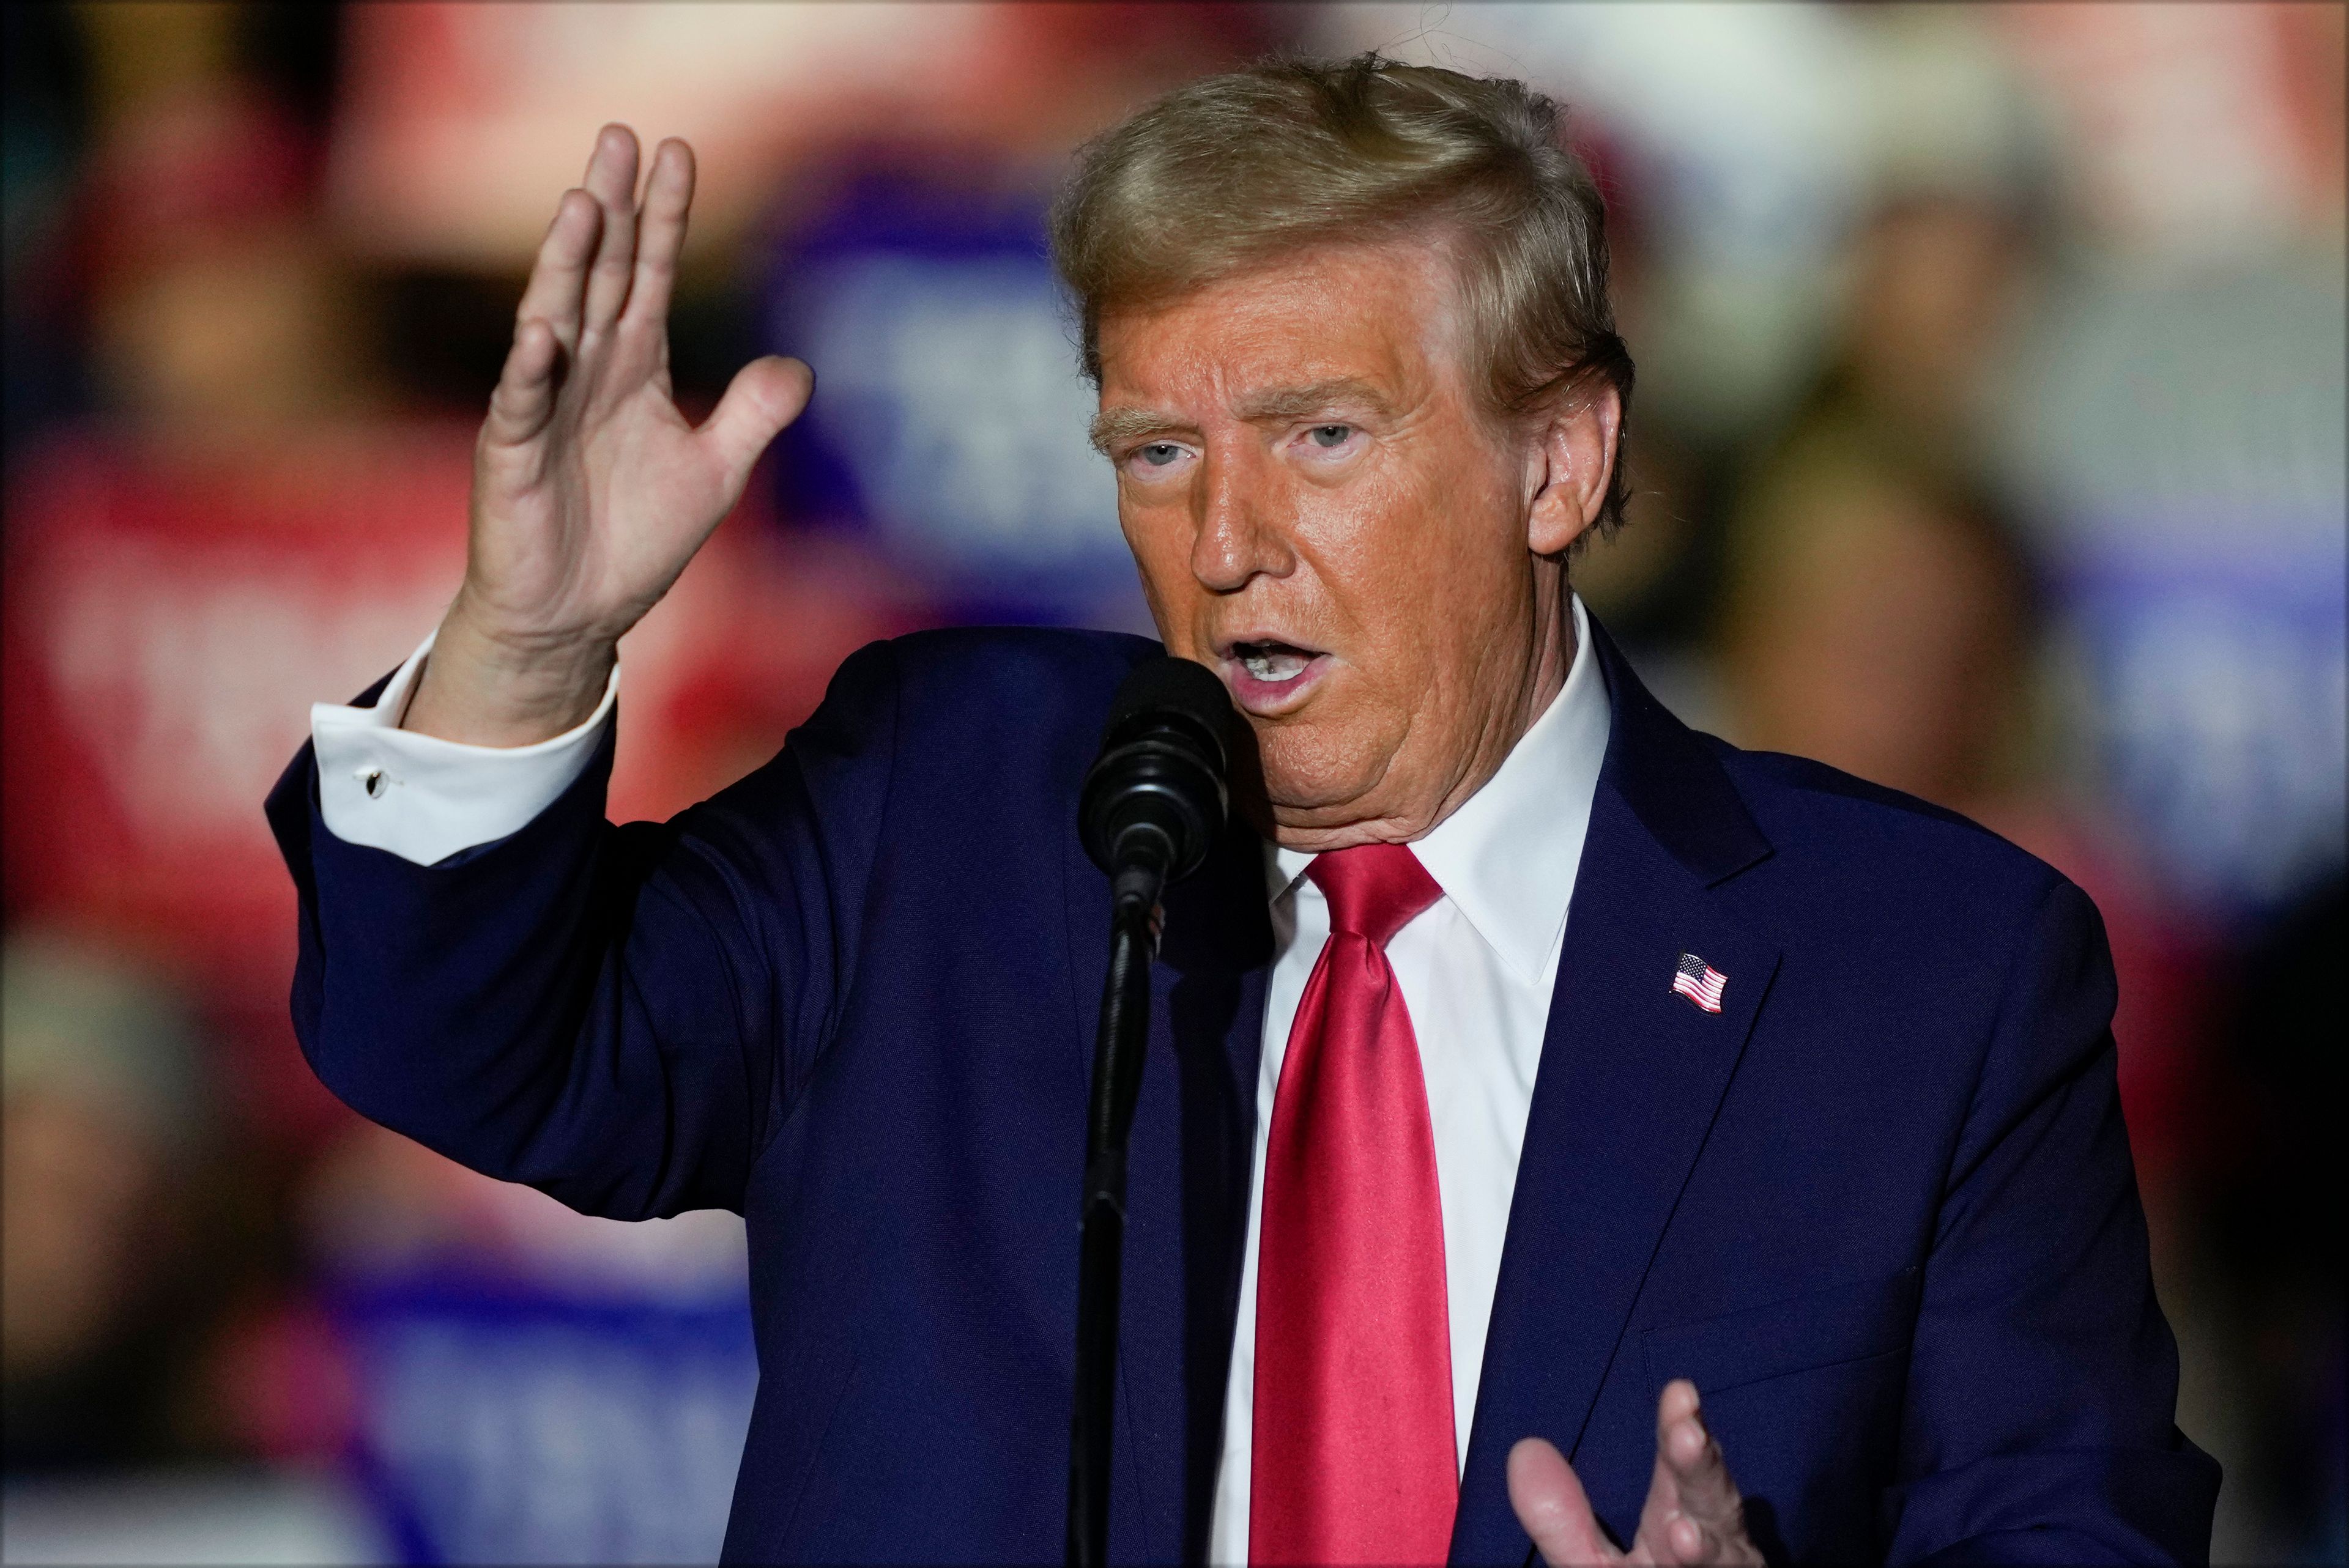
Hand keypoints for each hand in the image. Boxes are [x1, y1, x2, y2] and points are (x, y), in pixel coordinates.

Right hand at [405, 125, 813, 744]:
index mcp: (635, 367)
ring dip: (568, 264)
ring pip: (555, 317)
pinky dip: (530, 368)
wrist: (578, 615)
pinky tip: (542, 330)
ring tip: (585, 202)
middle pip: (602, 273)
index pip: (653, 275)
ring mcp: (544, 405)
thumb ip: (753, 417)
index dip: (666, 218)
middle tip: (620, 135)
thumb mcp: (715, 474)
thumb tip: (800, 367)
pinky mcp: (512, 453)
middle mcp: (586, 370)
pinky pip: (521, 402)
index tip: (678, 153)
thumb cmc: (635, 540)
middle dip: (613, 207)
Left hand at [1508, 1380, 1764, 1565]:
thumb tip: (1525, 1451)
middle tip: (1688, 1435)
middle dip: (1701, 1471)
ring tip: (1683, 1532)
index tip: (1678, 1391)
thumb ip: (1560, 1519)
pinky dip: (1707, 1563)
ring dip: (1707, 1544)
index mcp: (1677, 1517)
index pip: (1680, 1465)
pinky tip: (1689, 1546)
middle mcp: (1710, 1541)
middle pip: (1712, 1502)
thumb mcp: (1588, 1562)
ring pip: (1724, 1554)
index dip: (1678, 1429)